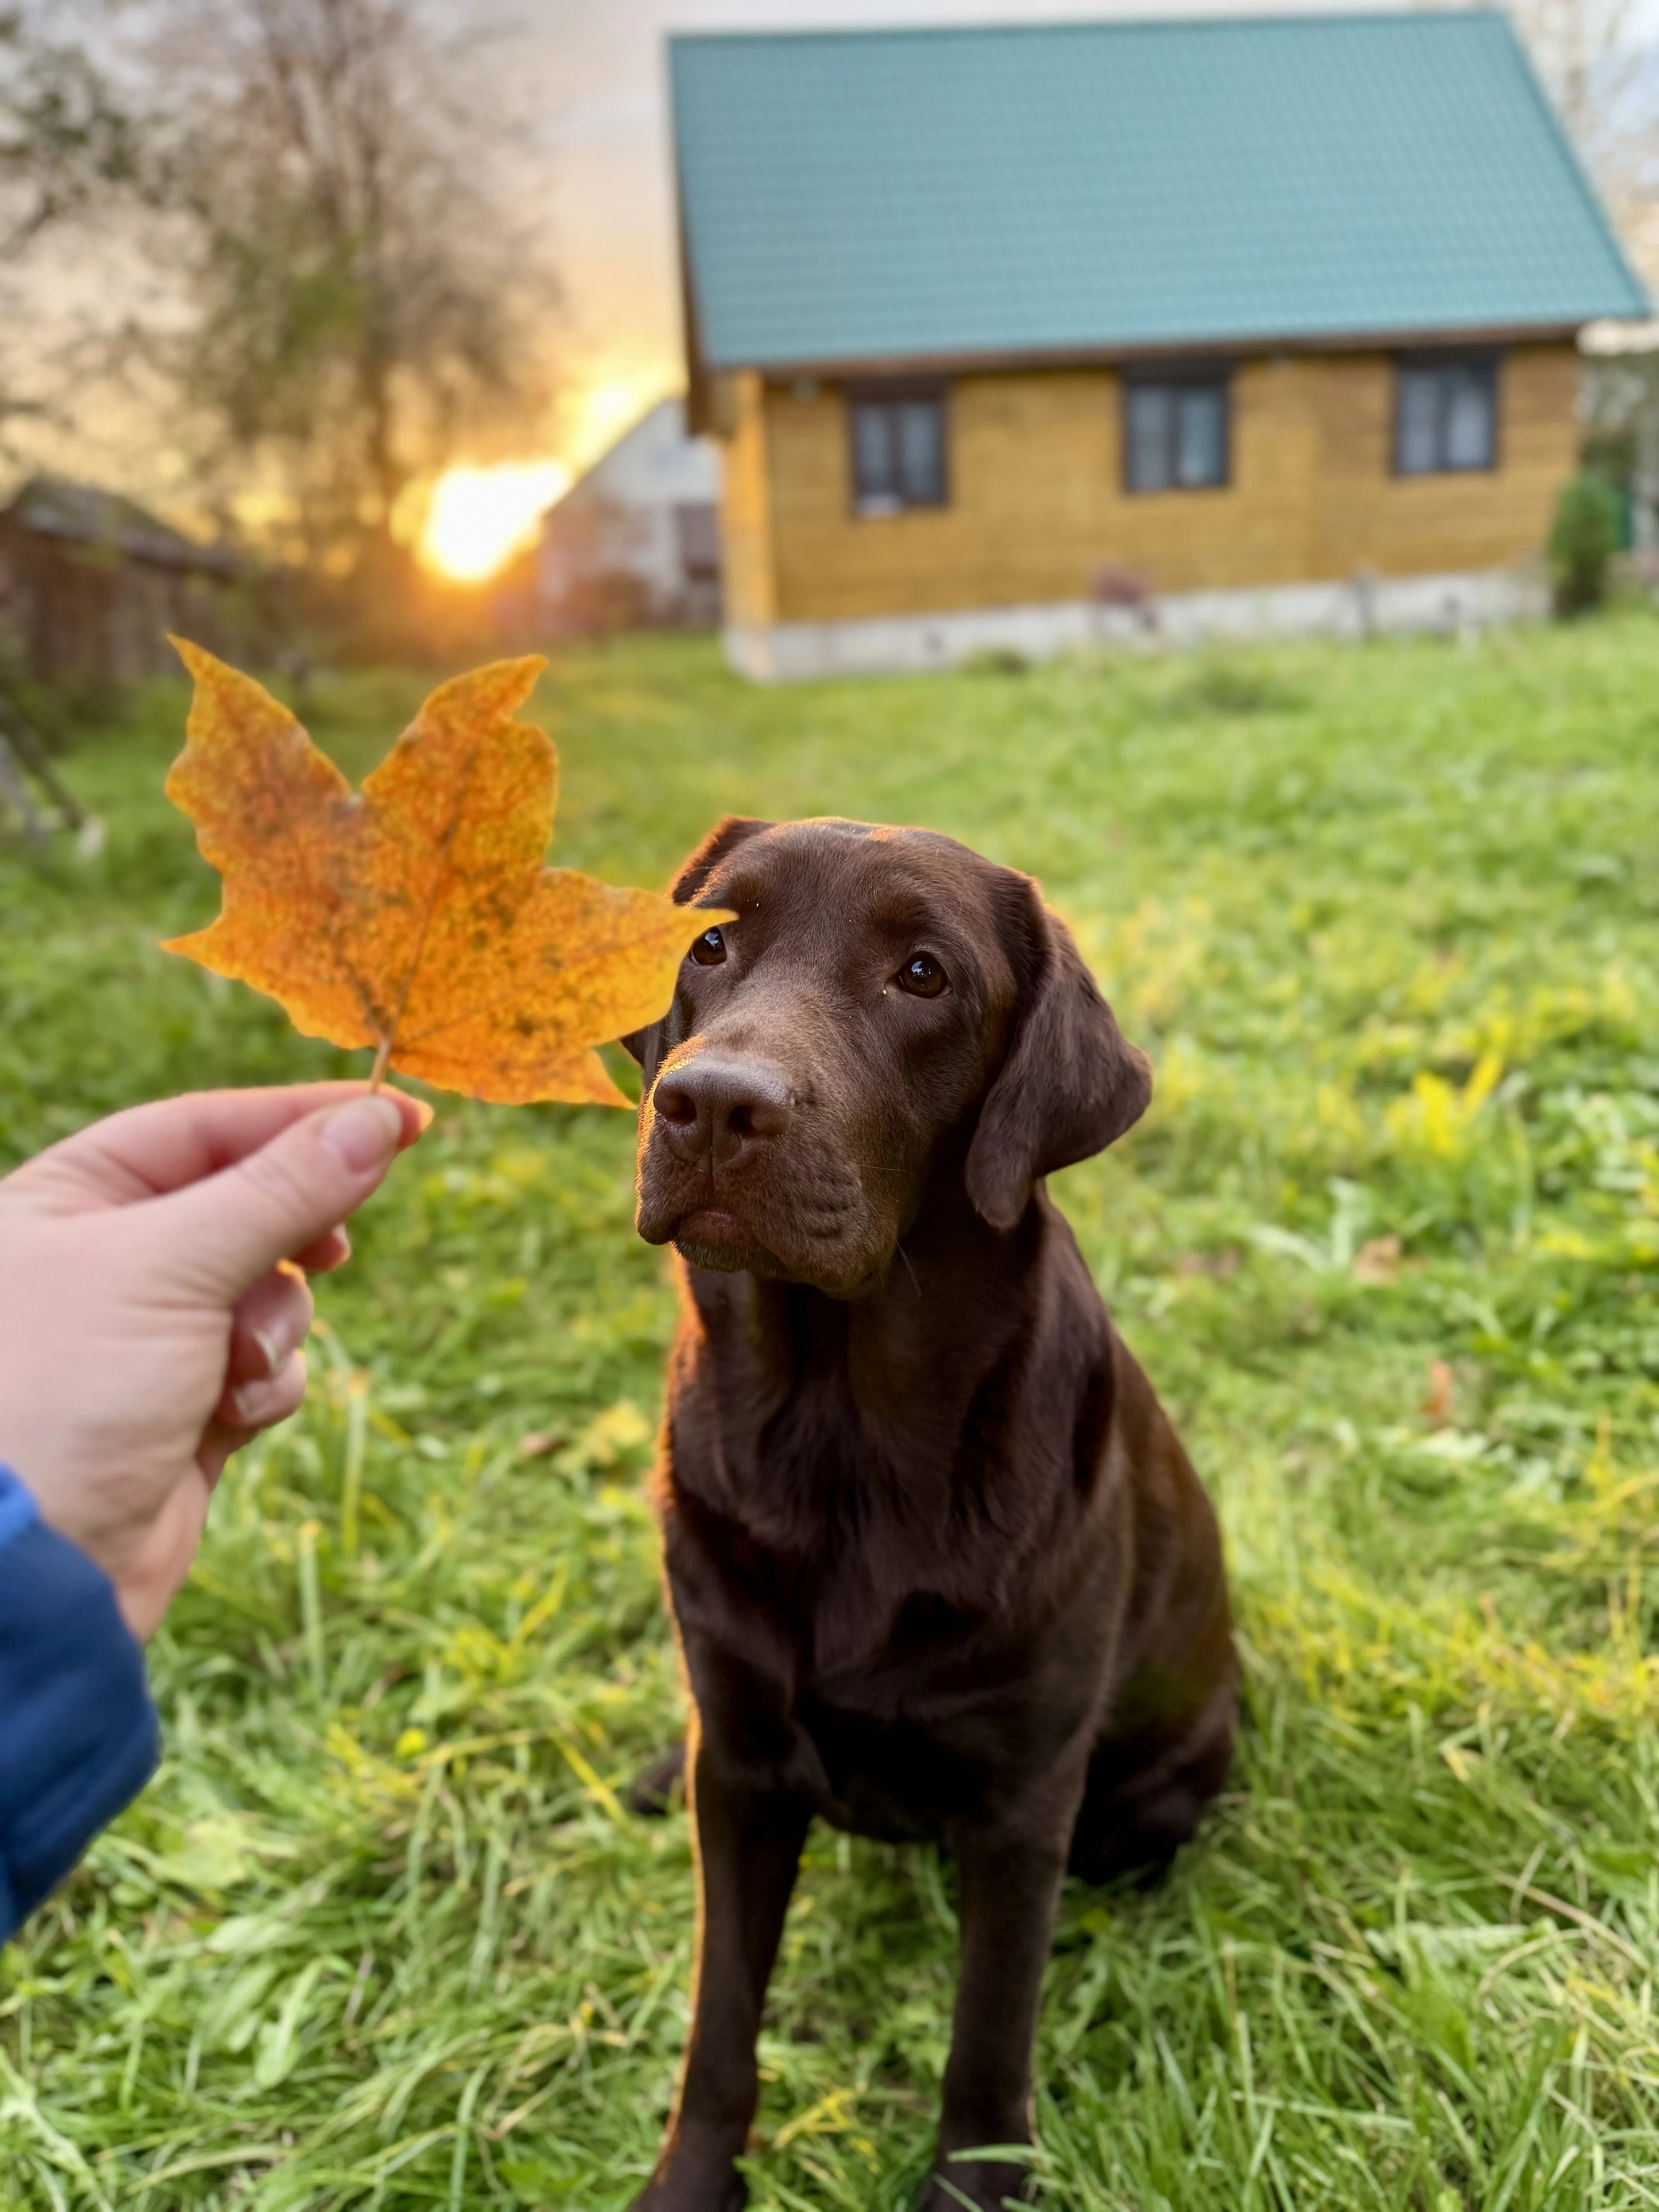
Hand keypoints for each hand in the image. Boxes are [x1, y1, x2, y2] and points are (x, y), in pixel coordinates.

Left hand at [0, 1085, 427, 1638]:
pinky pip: (268, 1367)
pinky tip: (226, 1419)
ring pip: (271, 1292)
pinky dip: (265, 1388)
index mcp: (65, 1200)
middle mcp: (102, 1261)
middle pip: (246, 1207)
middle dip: (289, 1240)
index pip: (204, 1127)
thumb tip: (376, 1120)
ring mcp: (147, 1338)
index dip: (302, 1117)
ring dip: (274, 1327)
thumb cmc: (62, 1394)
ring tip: (235, 1368)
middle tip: (332, 1248)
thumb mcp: (173, 1265)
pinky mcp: (185, 1407)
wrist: (34, 1572)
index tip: (400, 1115)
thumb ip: (282, 1188)